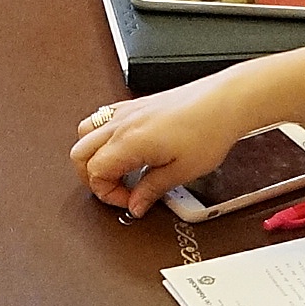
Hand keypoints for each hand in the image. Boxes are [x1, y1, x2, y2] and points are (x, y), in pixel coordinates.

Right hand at [71, 75, 251, 217]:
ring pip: (85, 133)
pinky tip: (125, 149)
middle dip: (92, 178)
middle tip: (117, 190)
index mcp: (128, 141)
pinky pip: (102, 119)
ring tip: (116, 170)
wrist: (224, 100)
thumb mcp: (182, 172)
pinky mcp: (135, 104)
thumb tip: (136, 204)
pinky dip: (103, 137)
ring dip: (93, 155)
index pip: (94, 173)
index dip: (108, 194)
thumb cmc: (208, 129)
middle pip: (80, 153)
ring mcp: (125, 111)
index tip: (130, 200)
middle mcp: (121, 124)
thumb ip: (151, 190)